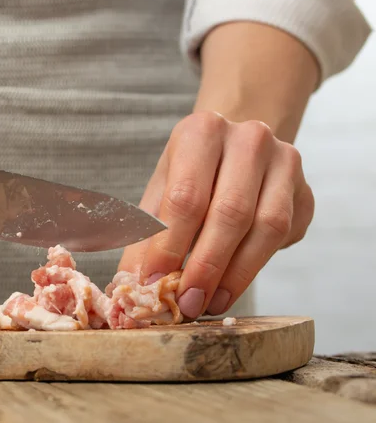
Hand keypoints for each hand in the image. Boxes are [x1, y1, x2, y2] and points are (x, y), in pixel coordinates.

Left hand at [118, 111, 314, 317]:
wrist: (235, 150)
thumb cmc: (191, 176)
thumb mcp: (159, 196)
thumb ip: (144, 239)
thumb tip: (130, 287)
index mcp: (202, 132)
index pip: (186, 196)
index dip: (170, 245)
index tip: (154, 283)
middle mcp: (248, 138)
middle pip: (230, 212)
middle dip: (206, 266)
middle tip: (187, 303)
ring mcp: (284, 161)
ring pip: (267, 226)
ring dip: (236, 274)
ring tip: (209, 302)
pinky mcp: (305, 190)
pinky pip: (285, 235)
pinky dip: (256, 266)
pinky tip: (231, 286)